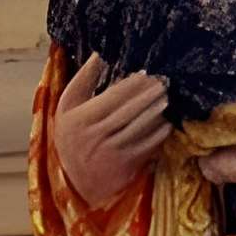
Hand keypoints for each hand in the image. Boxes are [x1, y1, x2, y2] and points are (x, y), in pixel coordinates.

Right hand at [52, 56, 169, 206]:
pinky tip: (168, 122)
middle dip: (148, 95)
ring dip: (156, 112)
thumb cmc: (72, 136)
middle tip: (163, 82)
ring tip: (167, 98)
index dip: (131, 85)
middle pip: (128, 111)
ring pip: (139, 127)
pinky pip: (146, 146)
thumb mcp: (67, 108)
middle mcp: (96, 136)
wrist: (75, 180)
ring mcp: (112, 152)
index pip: (112, 98)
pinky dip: (159, 134)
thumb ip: (83, 80)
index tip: (146, 74)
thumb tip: (99, 54)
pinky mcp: (126, 166)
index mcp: (80, 119)